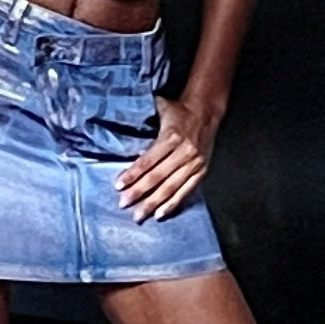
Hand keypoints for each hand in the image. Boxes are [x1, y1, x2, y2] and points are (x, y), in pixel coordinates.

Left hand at [118, 90, 219, 219]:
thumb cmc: (179, 110)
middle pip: (157, 177)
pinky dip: (173, 204)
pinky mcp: (201, 172)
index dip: (133, 174)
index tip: (118, 185)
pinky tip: (160, 214)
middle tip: (123, 204)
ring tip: (139, 215)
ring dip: (153, 203)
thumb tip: (119, 122)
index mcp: (171, 137)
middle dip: (139, 192)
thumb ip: (143, 118)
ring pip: (170, 188)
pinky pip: (186, 191)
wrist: (206, 111)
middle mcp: (184, 152)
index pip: (148, 160)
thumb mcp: (161, 108)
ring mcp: (194, 164)